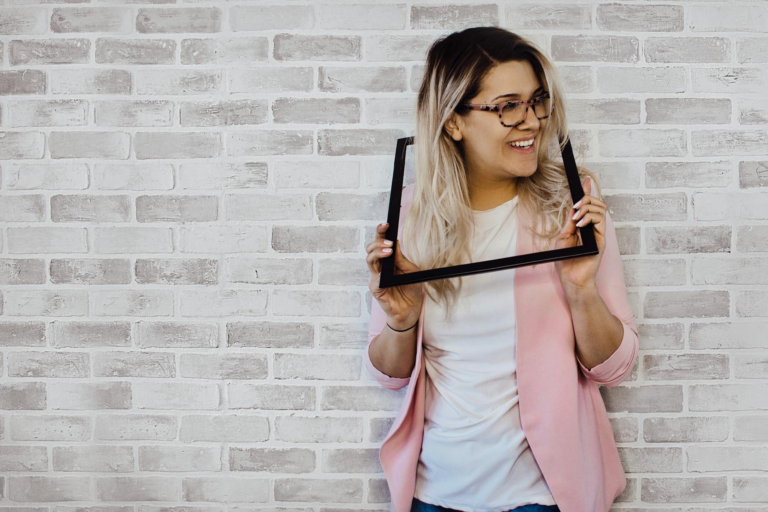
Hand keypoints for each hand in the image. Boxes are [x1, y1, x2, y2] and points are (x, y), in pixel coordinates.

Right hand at [366, 222, 423, 327]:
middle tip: (387, 239)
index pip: (381, 243)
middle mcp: (379, 267)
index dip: (380, 232)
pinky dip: (379, 274)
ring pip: (369, 260)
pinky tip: (384, 272)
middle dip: (377, 240)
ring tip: (388, 250)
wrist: (411, 309)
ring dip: (378, 253)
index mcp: (388, 260)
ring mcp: (375, 277)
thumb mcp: (411, 270)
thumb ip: (401, 258)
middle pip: (371, 249)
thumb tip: (394, 243)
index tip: (385, 224)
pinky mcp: (375, 288)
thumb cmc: (411, 289)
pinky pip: (374, 279)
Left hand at [553, 177, 606, 291]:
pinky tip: (580, 224)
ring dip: (587, 208)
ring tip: (576, 218)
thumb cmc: (565, 260)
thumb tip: (573, 206)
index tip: (584, 180)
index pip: (587, 205)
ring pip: (601, 209)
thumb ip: (570, 221)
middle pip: (596, 203)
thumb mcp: (563, 236)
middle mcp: (592, 227)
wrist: (571, 277)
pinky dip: (590, 217)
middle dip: (586, 198)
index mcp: (582, 225)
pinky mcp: (601, 239)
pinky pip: (601, 221)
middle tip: (575, 206)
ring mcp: (598, 233)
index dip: (587, 192)